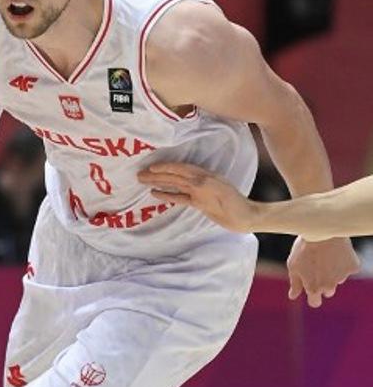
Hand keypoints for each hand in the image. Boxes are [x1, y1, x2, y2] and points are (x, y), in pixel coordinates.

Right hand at [137, 162, 258, 232]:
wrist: (246, 218)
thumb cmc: (237, 207)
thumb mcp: (222, 195)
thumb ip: (208, 188)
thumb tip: (194, 182)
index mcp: (204, 177)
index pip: (180, 170)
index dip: (165, 168)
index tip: (150, 168)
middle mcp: (199, 181)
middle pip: (174, 175)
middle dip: (157, 174)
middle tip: (139, 175)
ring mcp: (198, 191)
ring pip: (174, 184)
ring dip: (159, 182)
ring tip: (143, 181)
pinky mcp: (199, 202)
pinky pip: (180, 197)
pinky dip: (168, 195)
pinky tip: (155, 194)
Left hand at [286, 236, 358, 308]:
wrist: (321, 229)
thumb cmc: (304, 247)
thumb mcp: (294, 265)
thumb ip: (295, 283)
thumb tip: (293, 296)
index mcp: (313, 288)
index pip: (315, 302)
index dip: (313, 297)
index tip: (312, 290)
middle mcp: (329, 286)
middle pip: (328, 291)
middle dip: (324, 283)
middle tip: (318, 266)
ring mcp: (342, 277)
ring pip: (339, 279)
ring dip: (334, 272)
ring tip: (326, 255)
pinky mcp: (353, 267)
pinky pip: (349, 267)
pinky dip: (345, 261)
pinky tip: (338, 251)